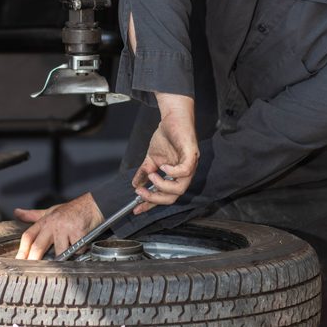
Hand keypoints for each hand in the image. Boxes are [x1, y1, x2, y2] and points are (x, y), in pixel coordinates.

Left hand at [14, 192, 103, 259]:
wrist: (92, 204)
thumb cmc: (71, 210)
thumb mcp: (50, 211)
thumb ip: (33, 215)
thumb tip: (17, 212)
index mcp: (45, 221)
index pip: (28, 236)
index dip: (22, 251)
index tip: (19, 261)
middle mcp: (53, 225)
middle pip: (38, 247)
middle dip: (33, 260)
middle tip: (31, 271)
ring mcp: (65, 229)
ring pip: (60, 251)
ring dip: (66, 254)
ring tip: (71, 247)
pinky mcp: (78, 232)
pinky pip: (77, 249)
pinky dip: (80, 250)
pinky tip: (82, 242)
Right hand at [132, 93, 198, 213]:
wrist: (173, 117)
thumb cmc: (167, 136)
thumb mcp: (152, 158)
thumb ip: (145, 172)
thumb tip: (135, 184)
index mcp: (177, 176)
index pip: (165, 196)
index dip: (151, 205)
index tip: (136, 210)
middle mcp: (186, 174)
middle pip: (174, 197)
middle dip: (155, 198)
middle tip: (141, 192)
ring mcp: (190, 164)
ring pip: (180, 188)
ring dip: (162, 185)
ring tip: (151, 176)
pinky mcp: (191, 153)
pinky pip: (185, 170)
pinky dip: (172, 172)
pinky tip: (162, 167)